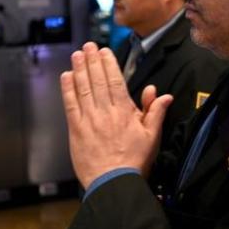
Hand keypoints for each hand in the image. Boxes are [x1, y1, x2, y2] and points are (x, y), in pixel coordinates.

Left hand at [60, 42, 172, 188]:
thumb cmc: (134, 162)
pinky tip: (66, 77)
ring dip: (79, 69)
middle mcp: (105, 112)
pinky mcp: (76, 131)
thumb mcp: (152, 137)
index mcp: (124, 112)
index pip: (115, 80)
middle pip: (97, 80)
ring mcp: (89, 120)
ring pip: (83, 89)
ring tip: (77, 54)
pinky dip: (68, 89)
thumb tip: (162, 94)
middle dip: (92, 61)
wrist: (114, 183)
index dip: (108, 63)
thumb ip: (155, 112)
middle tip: (88, 46)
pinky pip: (70, 105)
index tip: (104, 51)